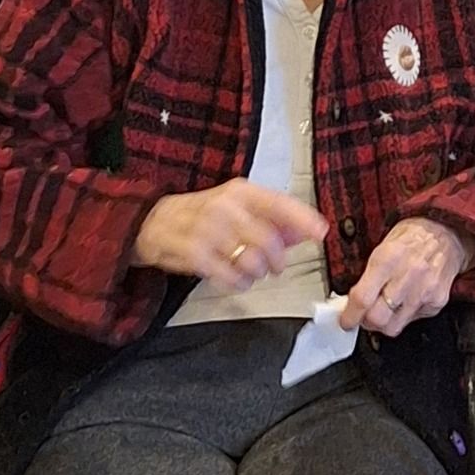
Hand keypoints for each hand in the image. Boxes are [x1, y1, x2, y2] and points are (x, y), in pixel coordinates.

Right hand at [131, 179, 326, 292]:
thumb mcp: (238, 207)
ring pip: (252, 262)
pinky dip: (239, 282)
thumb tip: (307, 229)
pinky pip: (230, 277)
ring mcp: (209, 231)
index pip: (279, 203)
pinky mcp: (195, 255)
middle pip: (269, 241)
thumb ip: (273, 219)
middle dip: (277, 260)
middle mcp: (226, 207)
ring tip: (250, 271)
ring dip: (257, 273)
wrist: (154, 222)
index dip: (302, 219)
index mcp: (241, 192)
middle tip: (274, 266)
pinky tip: (234, 277)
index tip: (320, 232)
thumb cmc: (202, 214)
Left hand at [340, 217, 474, 337]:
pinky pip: (413, 320)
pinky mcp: (437, 301)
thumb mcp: (383, 248)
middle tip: (364, 316)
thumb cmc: (413, 237)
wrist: (447, 231)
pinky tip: (405, 301)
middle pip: (377, 318)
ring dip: (385, 323)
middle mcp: (407, 275)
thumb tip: (352, 302)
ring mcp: (424, 291)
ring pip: (394, 326)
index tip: (346, 320)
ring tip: (385, 310)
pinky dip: (405, 316)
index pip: (362, 298)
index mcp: (388, 258)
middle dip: (366, 322)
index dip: (349, 315)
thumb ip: (368, 276)